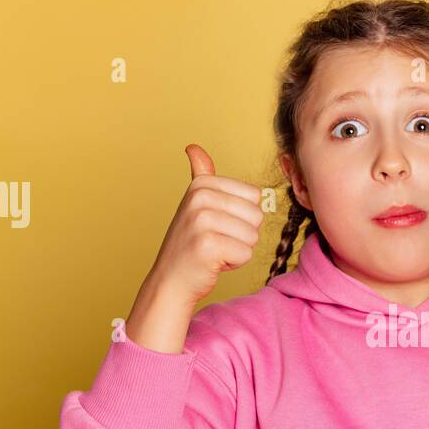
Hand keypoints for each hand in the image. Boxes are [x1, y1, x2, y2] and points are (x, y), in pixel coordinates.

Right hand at [124, 145, 263, 352]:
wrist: (171, 280)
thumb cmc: (190, 244)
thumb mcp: (195, 204)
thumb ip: (202, 176)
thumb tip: (193, 147)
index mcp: (202, 185)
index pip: (254, 197)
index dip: (241, 217)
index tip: (217, 225)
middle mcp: (199, 198)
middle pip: (256, 215)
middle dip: (242, 234)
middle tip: (216, 241)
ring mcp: (202, 221)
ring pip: (253, 236)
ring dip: (238, 249)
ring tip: (214, 251)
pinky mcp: (207, 245)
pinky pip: (246, 253)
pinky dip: (234, 263)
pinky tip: (214, 262)